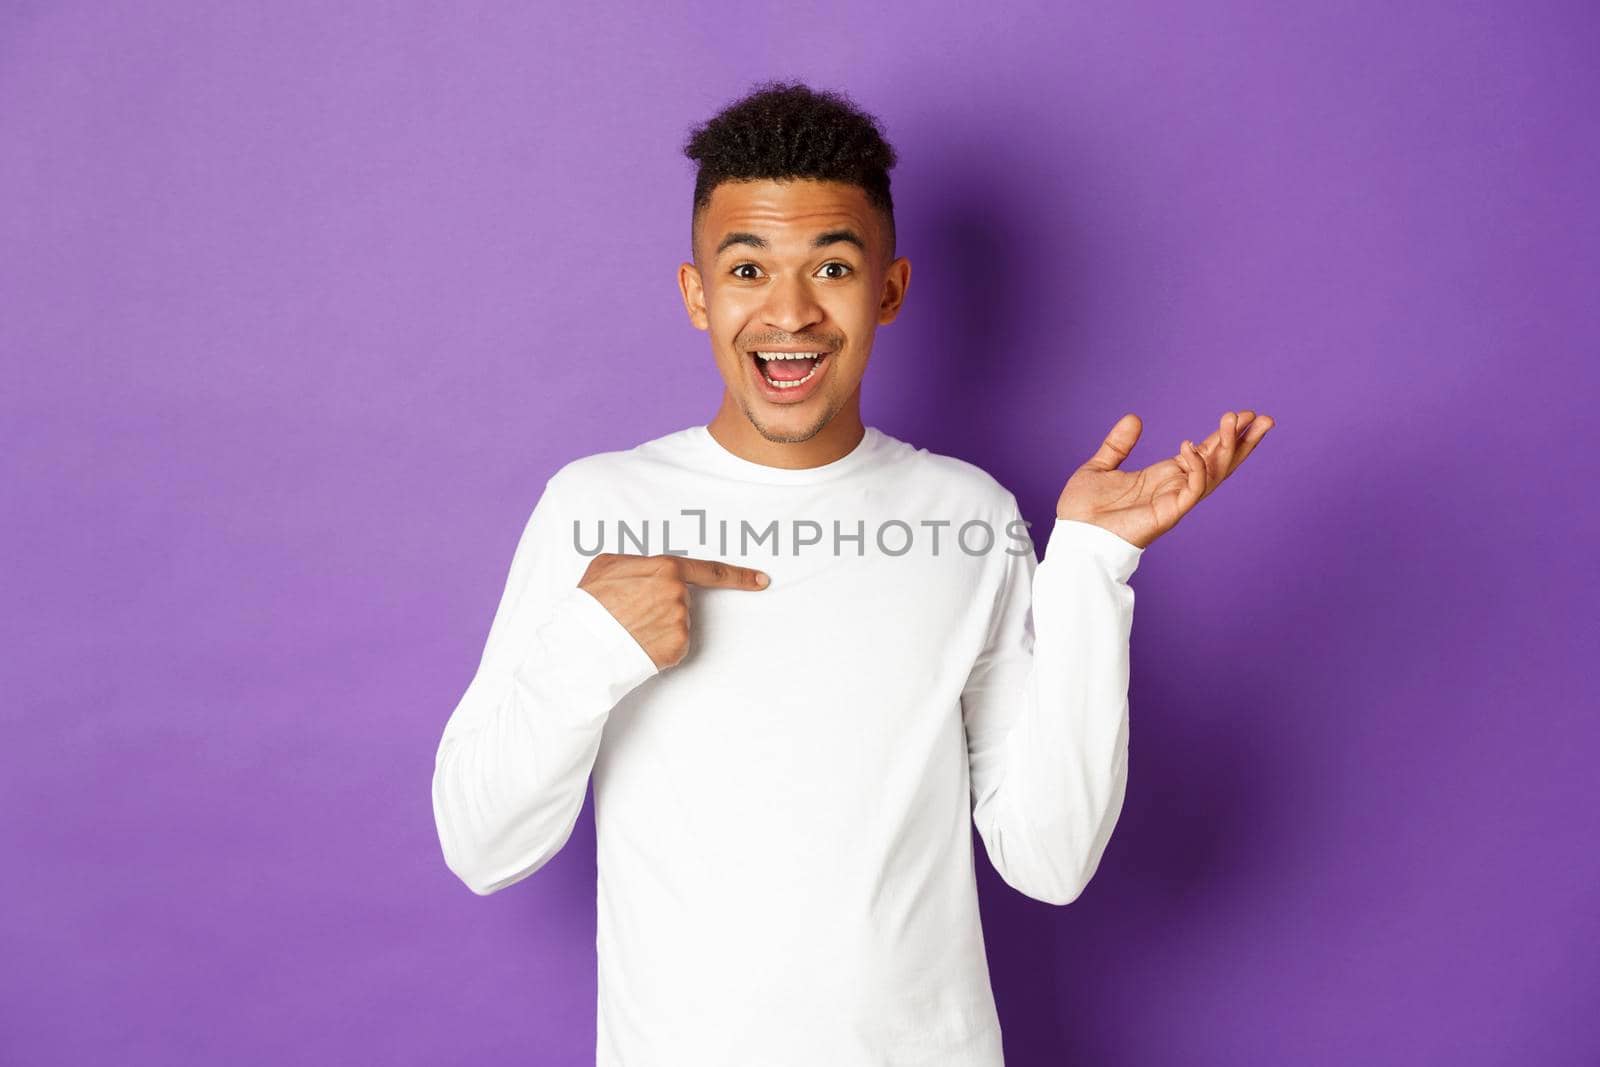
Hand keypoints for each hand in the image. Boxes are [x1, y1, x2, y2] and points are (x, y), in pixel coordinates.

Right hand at [578, 553, 770, 669]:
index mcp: (666, 569)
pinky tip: (638, 642)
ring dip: (659, 625)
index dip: (739, 576)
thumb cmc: (591, 602)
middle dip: (663, 606)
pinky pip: (673, 644)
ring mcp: (680, 623)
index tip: (762, 580)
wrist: (584, 643)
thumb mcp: (608, 563)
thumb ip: (638, 562)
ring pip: (677, 622)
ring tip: (629, 627)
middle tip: (632, 612)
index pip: (710, 571)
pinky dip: (659, 645)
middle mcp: (679, 595)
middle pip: (682, 600)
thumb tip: (646, 568)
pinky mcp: (677, 648)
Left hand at [1056, 410, 1274, 548]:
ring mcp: (1174, 502)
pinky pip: (1192, 490)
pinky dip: (1196, 468)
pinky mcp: (1168, 514)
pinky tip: (1190, 447)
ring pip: (1213, 474)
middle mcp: (1174, 489)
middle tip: (1263, 418)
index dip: (1224, 436)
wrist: (1072, 535)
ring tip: (1233, 420)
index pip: (1204, 454)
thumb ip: (1118, 444)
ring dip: (1226, 447)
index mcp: (1163, 477)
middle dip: (1243, 442)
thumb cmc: (1082, 510)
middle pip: (1220, 464)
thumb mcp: (1100, 466)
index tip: (1245, 415)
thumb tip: (1134, 418)